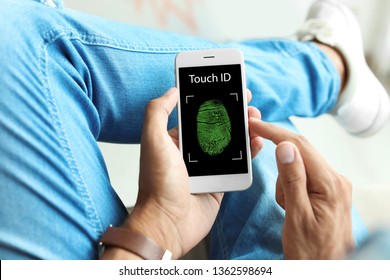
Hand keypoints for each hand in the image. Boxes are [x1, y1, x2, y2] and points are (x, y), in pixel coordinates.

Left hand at [114, 88, 261, 258]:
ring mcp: (206, 168)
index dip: (213, 100)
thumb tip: (172, 90)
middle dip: (233, 113)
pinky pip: (237, 164)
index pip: (197, 114)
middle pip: (217, 127)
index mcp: (174, 140)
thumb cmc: (158, 184)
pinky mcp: (218, 183)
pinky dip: (248, 153)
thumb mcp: (153, 140)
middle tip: (248, 103)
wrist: (168, 223)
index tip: (228, 88)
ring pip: (230, 144)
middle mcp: (191, 152)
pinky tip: (256, 142)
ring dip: (244, 130)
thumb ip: (158, 111)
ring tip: (256, 119)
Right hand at [249, 119, 353, 258]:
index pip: (299, 146)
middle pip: (300, 152)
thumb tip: (286, 147)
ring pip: (299, 166)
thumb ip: (292, 179)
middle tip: (276, 185)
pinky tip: (293, 207)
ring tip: (288, 208)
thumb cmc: (312, 251)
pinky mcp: (327, 190)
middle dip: (280, 163)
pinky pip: (303, 177)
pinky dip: (291, 187)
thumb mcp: (297, 216)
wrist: (326, 268)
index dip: (275, 132)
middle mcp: (335, 179)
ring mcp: (332, 184)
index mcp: (330, 183)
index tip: (256, 125)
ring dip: (285, 182)